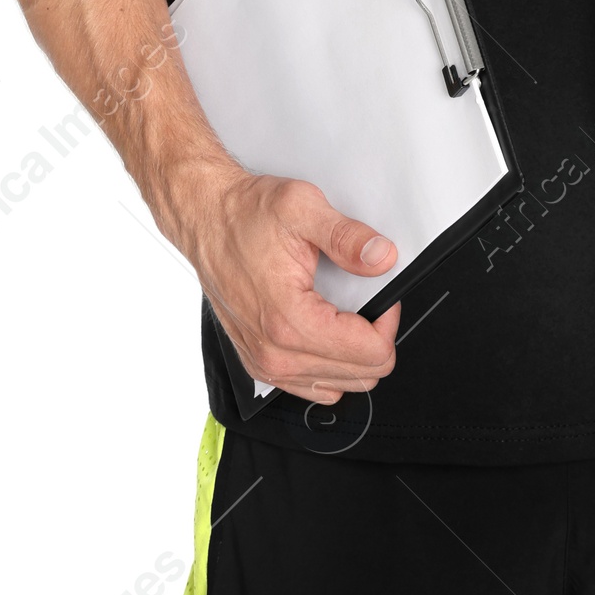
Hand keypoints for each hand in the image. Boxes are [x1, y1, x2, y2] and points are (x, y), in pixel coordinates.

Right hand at [182, 167, 401, 403]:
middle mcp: (275, 352)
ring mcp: (265, 363)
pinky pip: (312, 387)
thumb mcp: (303, 207)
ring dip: (355, 356)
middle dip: (376, 339)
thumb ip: (348, 237)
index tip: (383, 296)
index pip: (369, 353)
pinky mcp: (259, 364)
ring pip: (339, 387)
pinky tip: (329, 333)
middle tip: (369, 301)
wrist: (207, 221)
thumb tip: (382, 257)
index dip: (387, 322)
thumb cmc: (246, 216)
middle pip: (361, 376)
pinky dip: (331, 367)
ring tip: (349, 315)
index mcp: (289, 319)